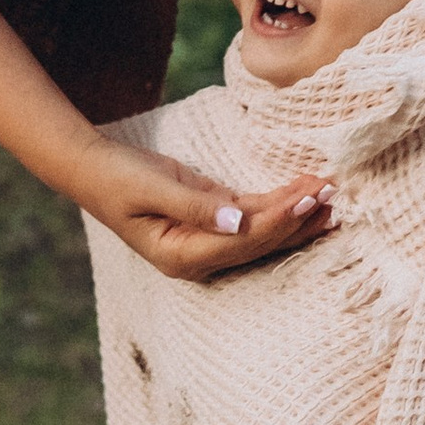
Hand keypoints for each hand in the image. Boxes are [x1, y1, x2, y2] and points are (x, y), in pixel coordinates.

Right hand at [73, 134, 334, 280]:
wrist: (91, 168)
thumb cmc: (115, 178)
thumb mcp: (152, 188)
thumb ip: (195, 206)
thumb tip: (237, 221)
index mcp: (181, 256)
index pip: (243, 241)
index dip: (278, 219)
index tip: (308, 197)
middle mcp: (199, 256)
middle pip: (260, 242)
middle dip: (297, 219)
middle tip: (333, 194)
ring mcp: (206, 241)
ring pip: (261, 232)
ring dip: (295, 213)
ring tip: (331, 196)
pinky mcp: (210, 219)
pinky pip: (251, 216)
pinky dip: (277, 204)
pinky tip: (303, 194)